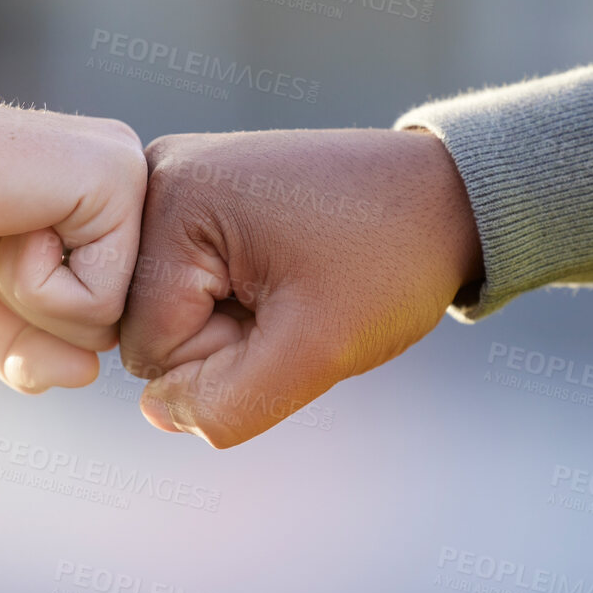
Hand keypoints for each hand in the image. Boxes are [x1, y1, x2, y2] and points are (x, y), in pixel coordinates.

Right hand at [0, 38, 145, 391]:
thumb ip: (31, 351)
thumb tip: (87, 373)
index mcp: (100, 204)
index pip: (96, 321)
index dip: (26, 318)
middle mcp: (127, 180)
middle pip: (111, 327)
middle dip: (31, 313)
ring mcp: (127, 174)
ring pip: (108, 320)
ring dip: (30, 298)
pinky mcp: (116, 180)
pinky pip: (97, 302)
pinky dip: (34, 285)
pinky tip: (6, 218)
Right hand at [119, 129, 482, 446]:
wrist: (446, 196)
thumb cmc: (390, 261)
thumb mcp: (316, 349)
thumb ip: (228, 404)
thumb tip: (157, 415)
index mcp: (174, 200)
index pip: (149, 349)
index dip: (223, 363)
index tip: (293, 314)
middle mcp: (156, 178)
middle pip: (146, 327)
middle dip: (221, 341)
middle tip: (295, 302)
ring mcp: (175, 180)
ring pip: (166, 312)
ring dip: (229, 322)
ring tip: (291, 285)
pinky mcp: (196, 193)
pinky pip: (185, 283)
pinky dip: (231, 298)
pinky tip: (278, 274)